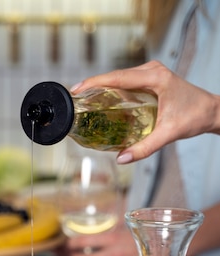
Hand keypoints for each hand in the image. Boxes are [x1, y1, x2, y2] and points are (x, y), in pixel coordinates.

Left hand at [63, 227, 138, 255]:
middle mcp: (116, 255)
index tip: (68, 244)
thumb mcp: (124, 227)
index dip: (73, 243)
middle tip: (72, 254)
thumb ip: (107, 230)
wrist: (163, 249)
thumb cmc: (143, 235)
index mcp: (114, 239)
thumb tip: (86, 229)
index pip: (85, 242)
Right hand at [71, 61, 219, 162]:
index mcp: (155, 77)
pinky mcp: (150, 79)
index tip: (78, 90)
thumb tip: (121, 158)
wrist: (210, 110)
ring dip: (103, 87)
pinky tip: (103, 101)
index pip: (118, 78)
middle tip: (76, 98)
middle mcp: (151, 70)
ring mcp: (151, 73)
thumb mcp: (168, 134)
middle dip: (94, 85)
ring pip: (120, 78)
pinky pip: (127, 82)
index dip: (95, 83)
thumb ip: (144, 148)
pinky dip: (113, 90)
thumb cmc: (194, 117)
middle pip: (115, 76)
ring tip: (85, 100)